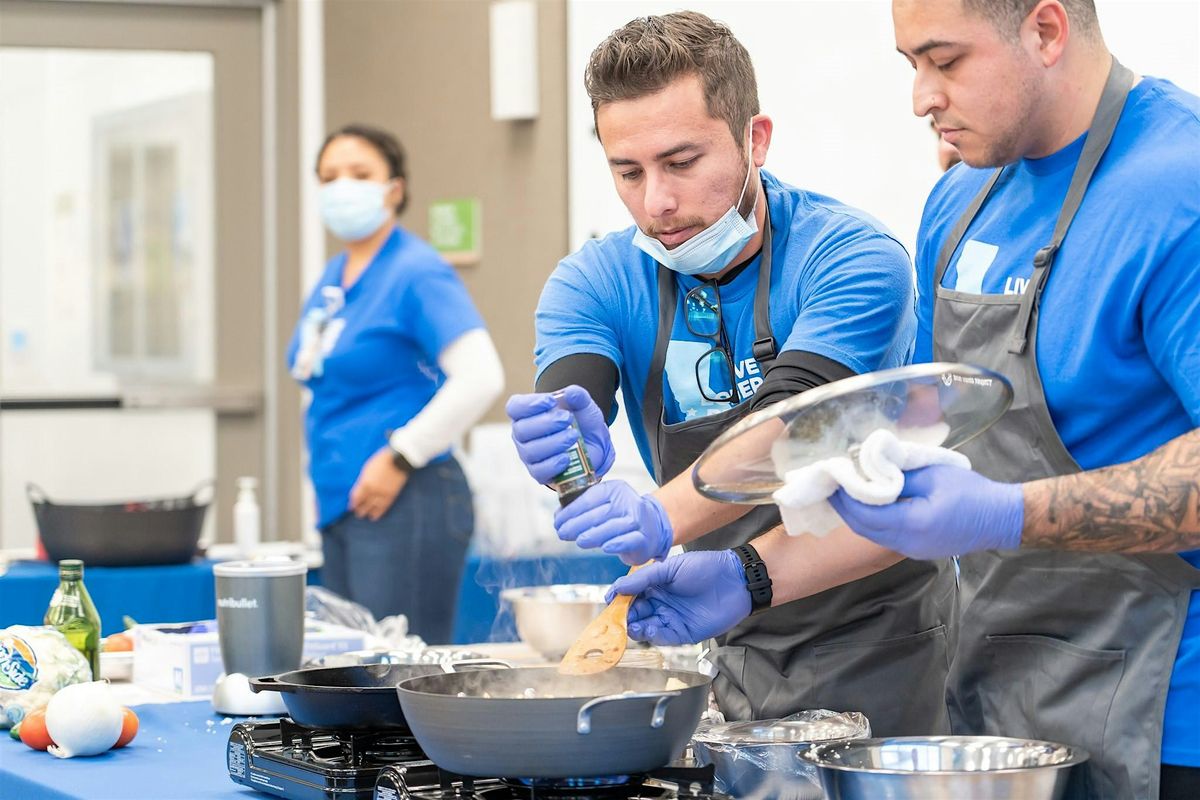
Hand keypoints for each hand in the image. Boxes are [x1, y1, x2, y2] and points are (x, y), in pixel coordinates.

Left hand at [348, 448, 408, 520]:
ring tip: (366, 516)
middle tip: (358, 513)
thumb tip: (361, 487)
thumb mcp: (367, 468)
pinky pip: (384, 506)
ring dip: (369, 512)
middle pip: (364, 503)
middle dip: (360, 509)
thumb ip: (363, 479)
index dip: (353, 503)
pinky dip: (379, 512)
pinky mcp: (391, 495)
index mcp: (365, 482)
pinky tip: (375, 516)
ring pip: (373, 506)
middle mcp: (372, 490)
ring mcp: (382, 493)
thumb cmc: (381, 460)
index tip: (351, 507)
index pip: (356, 496)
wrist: (398, 460)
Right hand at [505, 385, 613, 483]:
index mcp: (527, 413)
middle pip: (521, 430)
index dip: (529, 404)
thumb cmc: (581, 422)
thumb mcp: (583, 405)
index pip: (514, 408)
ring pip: (530, 451)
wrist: (594, 445)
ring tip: (573, 436)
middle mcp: (523, 434)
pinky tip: (567, 457)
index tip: (551, 401)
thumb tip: (571, 393)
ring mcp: (529, 455)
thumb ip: (578, 396)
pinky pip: (539, 471)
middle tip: (568, 419)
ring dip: (554, 442)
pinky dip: (553, 464)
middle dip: (546, 423)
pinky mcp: (539, 473)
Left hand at [554, 480, 672, 564]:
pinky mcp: (645, 538)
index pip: (590, 497)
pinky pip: (630, 540)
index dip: (571, 510)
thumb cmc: (621, 517)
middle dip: (577, 524)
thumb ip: (583, 509)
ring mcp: (638, 519)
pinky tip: (606, 547)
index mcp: (615, 489)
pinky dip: (617, 543)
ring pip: (613, 526)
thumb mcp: (603, 506)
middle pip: (600, 513)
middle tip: (562, 533)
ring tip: (579, 541)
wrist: (652, 528)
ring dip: (594, 535)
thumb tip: (559, 517)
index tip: (557, 521)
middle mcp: (628, 501)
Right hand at [606, 550, 750, 645]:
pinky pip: (665, 638)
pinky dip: (655, 636)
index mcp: (656, 586)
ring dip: (637, 629)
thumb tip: (617, 588)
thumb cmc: (705, 568)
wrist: (735, 579)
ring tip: (632, 625)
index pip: (631, 596)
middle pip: (636, 615)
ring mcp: (673, 619)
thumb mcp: (670, 567)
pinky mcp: (685, 633)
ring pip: (647, 629)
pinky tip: (650, 629)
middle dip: (624, 618)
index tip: (608, 602)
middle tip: (616, 620)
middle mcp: (662, 604)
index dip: (618, 600)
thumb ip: (643, 578)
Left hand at [827, 464, 1023, 558]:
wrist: (1000, 519)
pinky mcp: (916, 550)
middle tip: (832, 484)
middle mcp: (907, 544)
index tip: (833, 477)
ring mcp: (911, 551)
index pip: (864, 514)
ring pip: (872, 534)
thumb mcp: (932, 476)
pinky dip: (872, 520)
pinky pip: (885, 536)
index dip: (845, 497)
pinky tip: (868, 504)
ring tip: (846, 491)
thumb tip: (870, 470)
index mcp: (911, 525)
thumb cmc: (971, 493)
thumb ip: (898, 476)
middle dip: (844, 507)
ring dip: (856, 515)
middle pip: (863, 528)